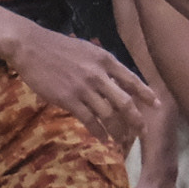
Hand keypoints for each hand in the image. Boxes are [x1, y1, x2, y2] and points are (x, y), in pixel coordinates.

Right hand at [9, 24, 158, 147]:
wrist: (31, 47)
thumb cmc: (59, 48)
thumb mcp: (88, 50)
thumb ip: (103, 65)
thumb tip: (118, 82)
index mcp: (105, 60)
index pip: (132, 80)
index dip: (146, 94)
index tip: (157, 105)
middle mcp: (99, 74)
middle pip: (125, 102)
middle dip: (136, 120)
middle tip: (142, 132)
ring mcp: (84, 88)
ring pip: (108, 114)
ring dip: (117, 130)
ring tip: (121, 139)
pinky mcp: (69, 99)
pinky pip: (89, 120)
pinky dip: (98, 131)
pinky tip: (102, 138)